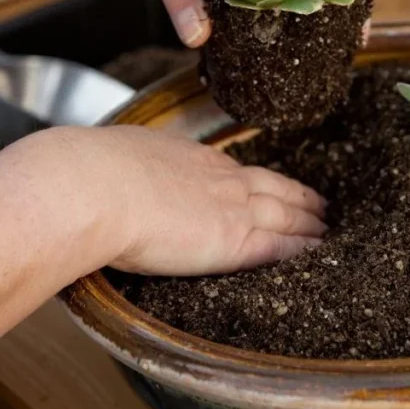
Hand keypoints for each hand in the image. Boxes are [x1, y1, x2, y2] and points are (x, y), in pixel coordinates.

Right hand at [0, 125, 325, 377]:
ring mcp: (232, 206)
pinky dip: (304, 247)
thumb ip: (119, 168)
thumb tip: (98, 172)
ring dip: (310, 222)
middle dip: (299, 196)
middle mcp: (218, 177)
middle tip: (321, 205)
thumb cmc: (83, 175)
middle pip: (272, 186)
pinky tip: (319, 251)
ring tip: (326, 228)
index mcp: (188, 157)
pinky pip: (283, 244)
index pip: (237, 170)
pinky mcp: (237, 239)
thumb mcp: (109, 159)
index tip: (274, 185)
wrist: (88, 187)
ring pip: (286, 213)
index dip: (260, 179)